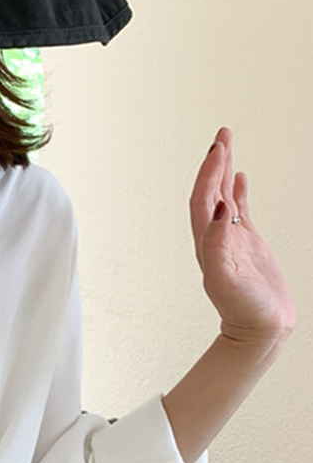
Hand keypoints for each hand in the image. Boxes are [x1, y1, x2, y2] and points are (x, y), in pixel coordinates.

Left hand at [190, 127, 296, 347]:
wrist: (259, 329)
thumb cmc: (242, 309)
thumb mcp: (225, 276)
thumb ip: (217, 243)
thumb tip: (217, 209)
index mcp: (206, 243)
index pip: (202, 199)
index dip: (208, 173)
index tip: (217, 148)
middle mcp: (214, 237)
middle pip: (209, 192)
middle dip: (214, 163)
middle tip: (222, 134)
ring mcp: (231, 239)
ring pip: (223, 197)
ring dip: (223, 171)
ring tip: (227, 144)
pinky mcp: (247, 244)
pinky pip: (240, 211)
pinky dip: (237, 191)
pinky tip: (240, 177)